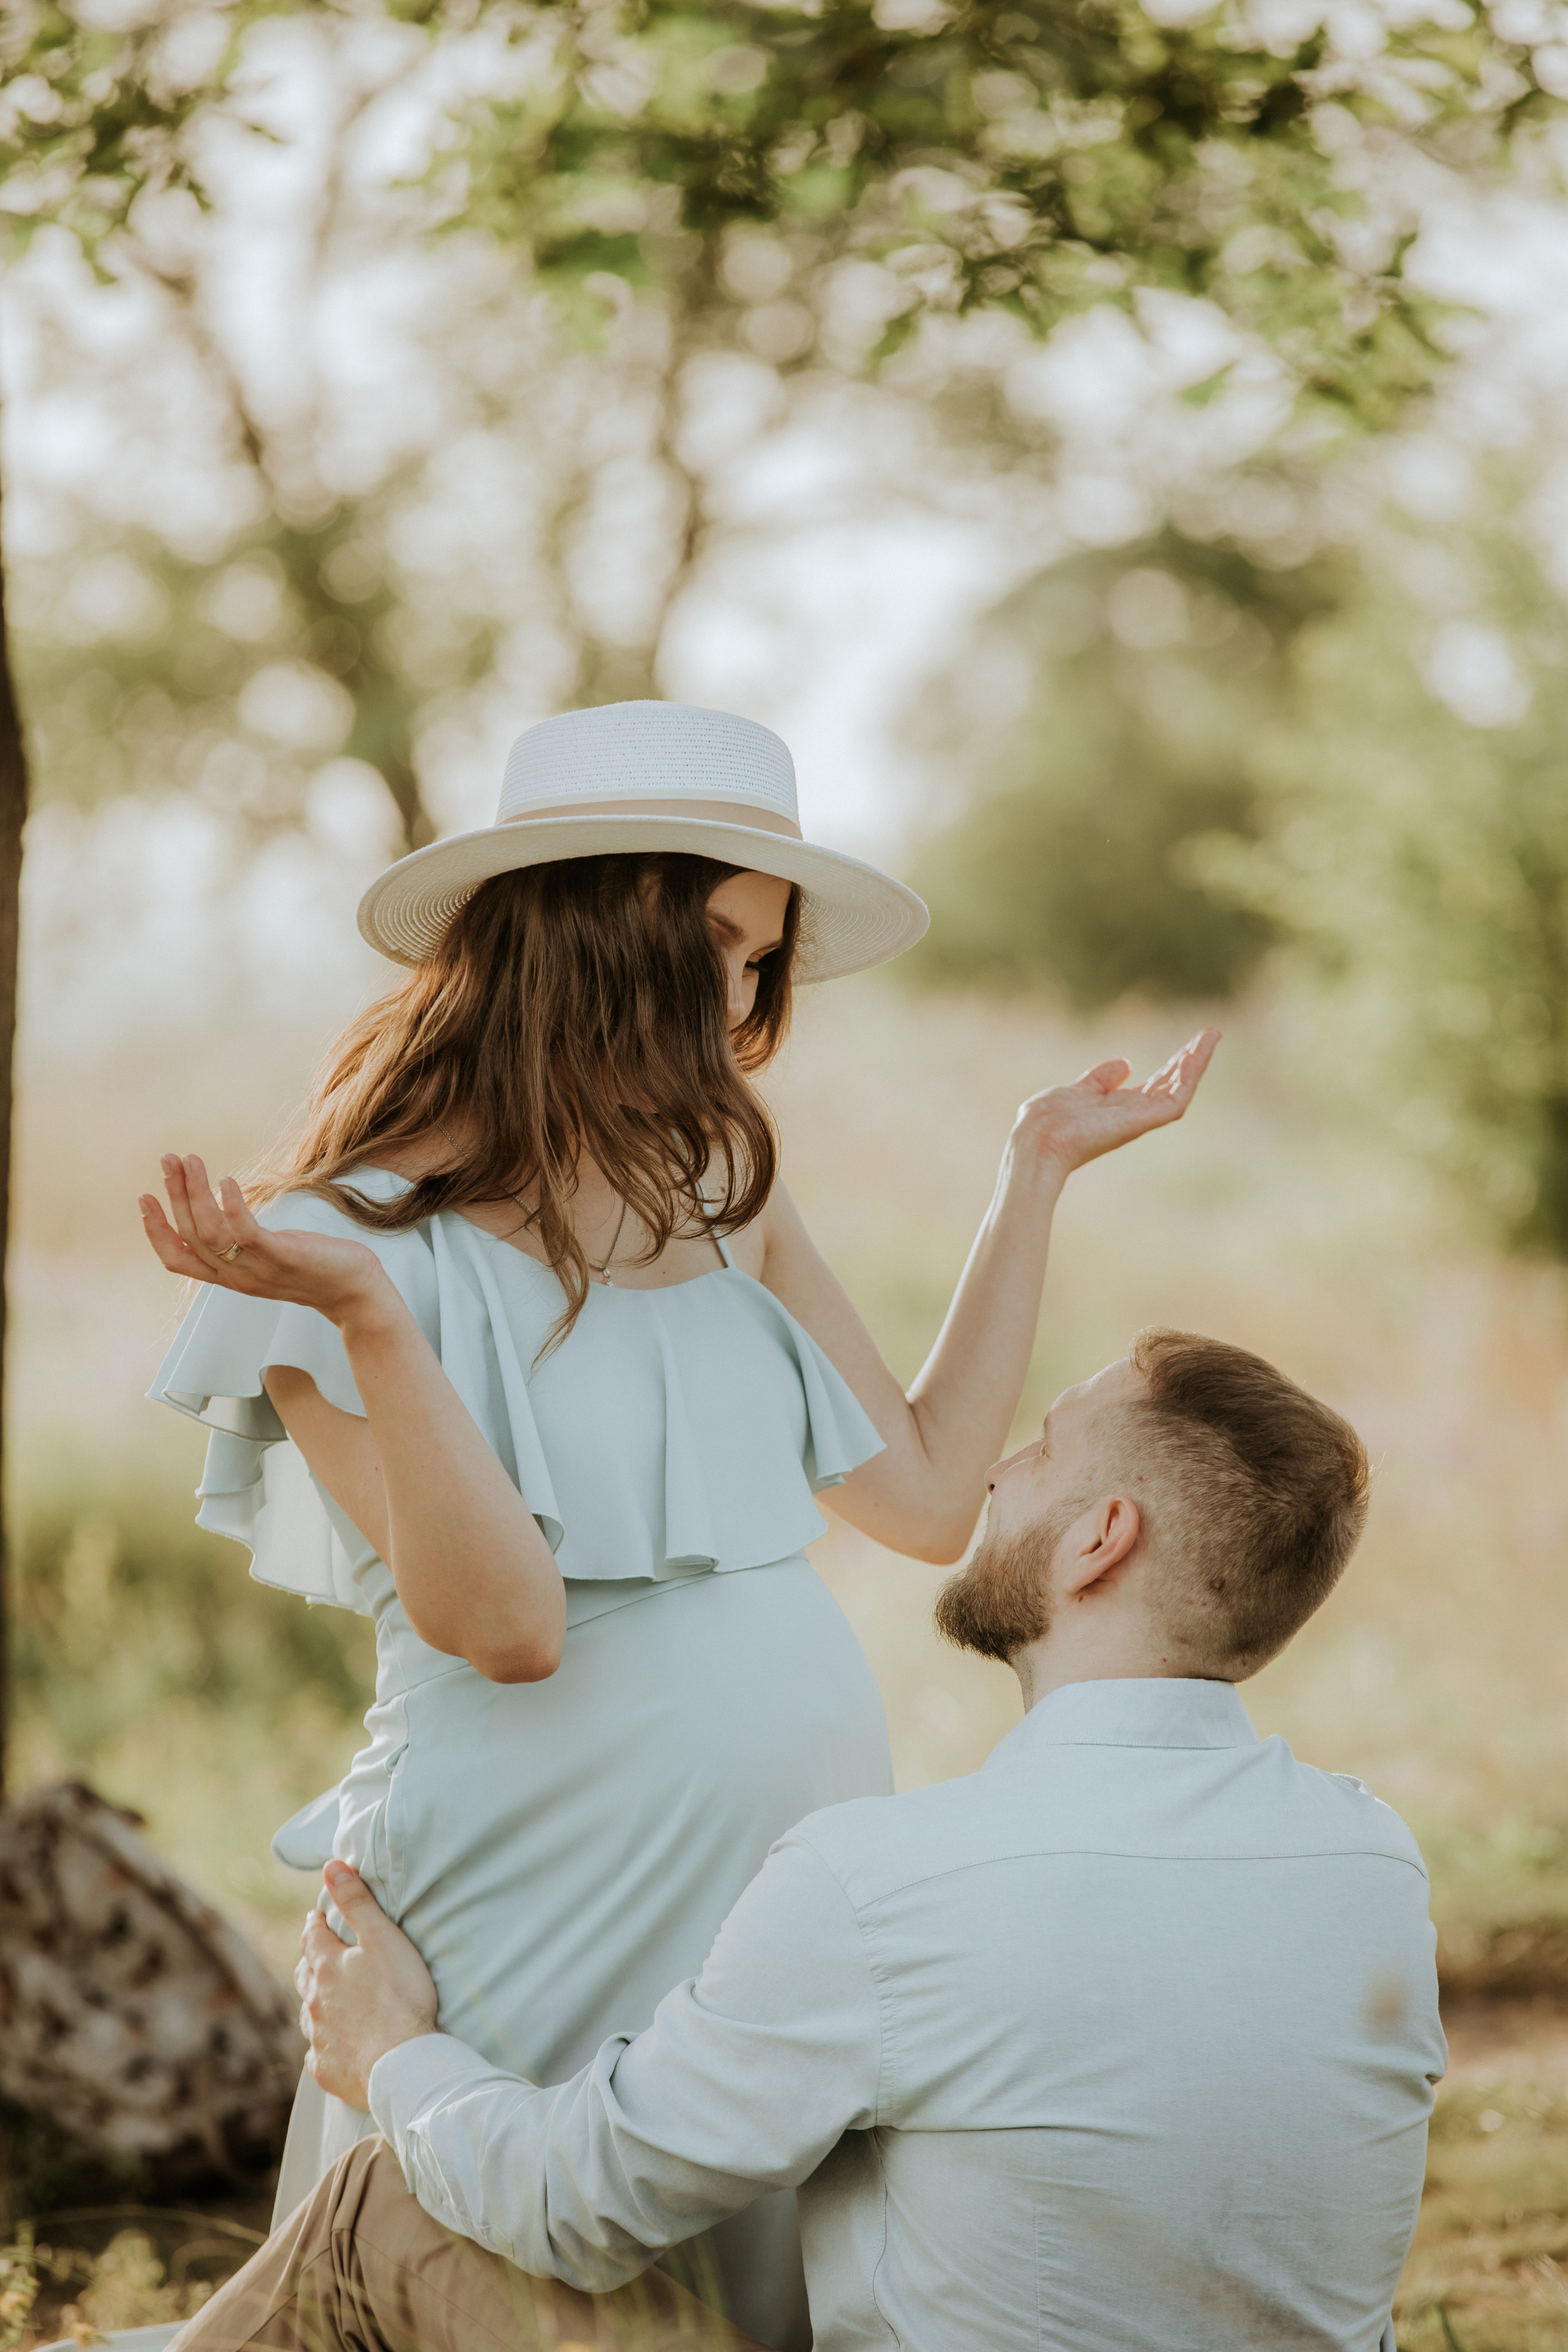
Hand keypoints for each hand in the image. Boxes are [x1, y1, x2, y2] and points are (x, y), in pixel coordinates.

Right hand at [138, 1153, 389, 1326]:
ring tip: (190, 1160)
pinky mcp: (281, 1257)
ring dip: (194, 1192)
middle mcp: (236, 1276)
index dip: (156, 1231)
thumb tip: (226, 1208)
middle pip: (190, 1235)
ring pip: (210, 1231)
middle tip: (167, 1160)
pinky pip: (245, 1232)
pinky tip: (225, 1180)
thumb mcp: (270, 1254)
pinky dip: (232, 1205)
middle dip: (173, 1195)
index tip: (144, 1199)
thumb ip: (244, 1240)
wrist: (356, 1292)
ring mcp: (257, 1269)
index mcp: (229, 1275)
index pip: (178, 1259)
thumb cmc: (315, 1266)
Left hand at [294, 1861, 438, 2108]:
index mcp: (328, 1966)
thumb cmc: (401, 1997)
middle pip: (306, 1975)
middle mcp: (315, 2001)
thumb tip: (331, 1867)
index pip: (313, 1937)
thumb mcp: (383, 1938)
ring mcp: (318, 2037)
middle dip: (310, 1960)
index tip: (317, 1917)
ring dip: (315, 2001)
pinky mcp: (326, 2069)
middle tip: (317, 1953)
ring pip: (308, 2013)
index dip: (315, 1924)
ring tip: (323, 1997)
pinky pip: (317, 2051)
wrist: (402, 2063)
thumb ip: (357, 1902)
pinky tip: (331, 2043)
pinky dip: (323, 2041)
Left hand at [1013, 1029, 1220, 1180]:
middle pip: (1173, 1084)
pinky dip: (1188, 1078)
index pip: (1155, 1084)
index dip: (1174, 1064)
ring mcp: (1140, 1119)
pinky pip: (1176, 1100)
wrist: (1037, 1141)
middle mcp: (1134, 1114)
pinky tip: (1194, 1056)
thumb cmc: (1047, 1121)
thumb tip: (1125, 1064)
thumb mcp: (1076, 1091)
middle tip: (1212, 1033)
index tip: (1191, 1043)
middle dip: (1193, 1059)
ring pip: (1180, 1090)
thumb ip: (1099, 1080)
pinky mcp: (1143, 1122)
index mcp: (1118, 1107)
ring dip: (1197, 1063)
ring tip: (1211, 1036)